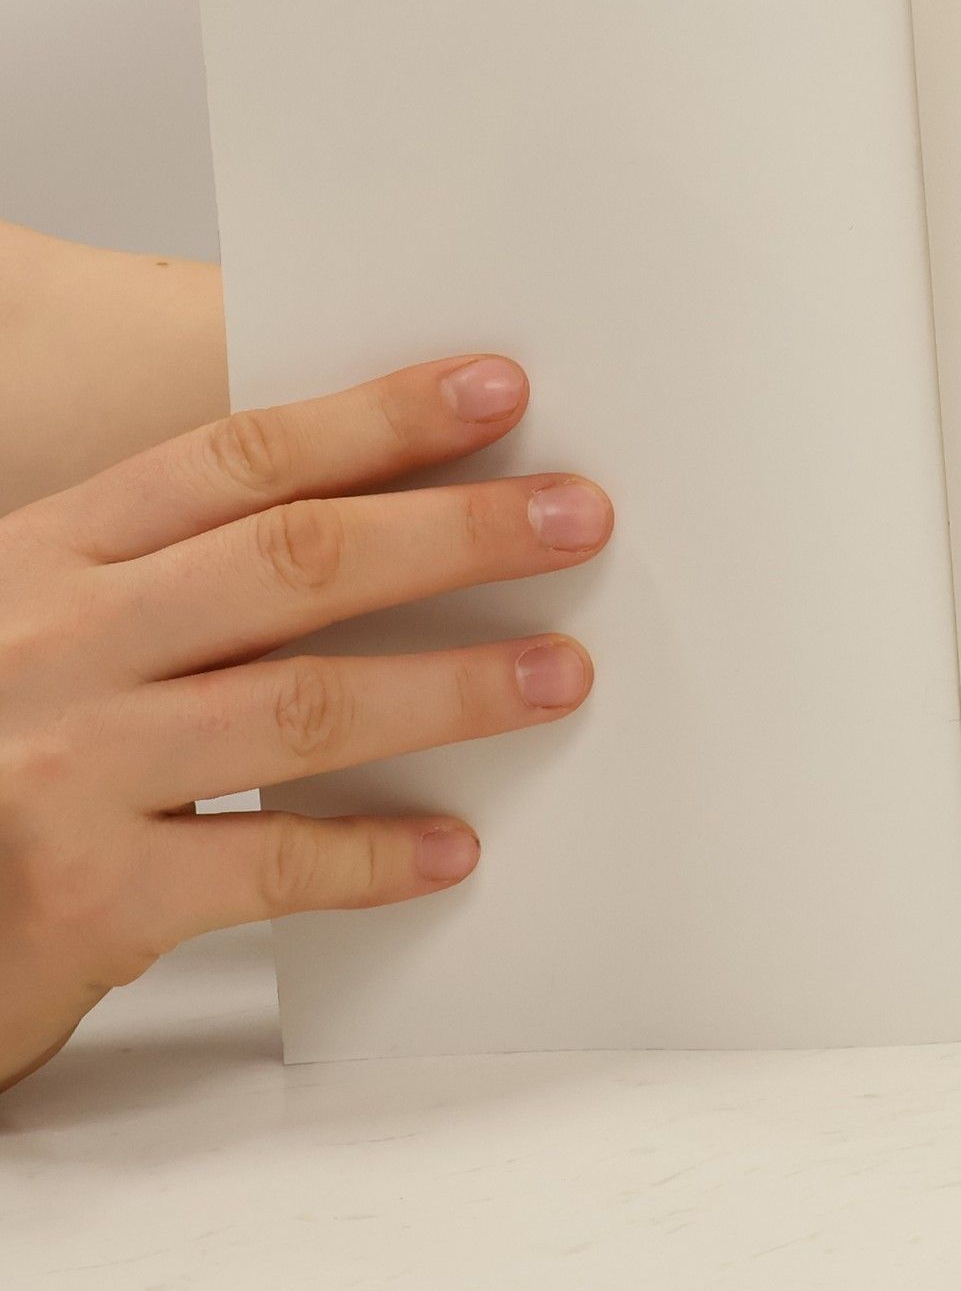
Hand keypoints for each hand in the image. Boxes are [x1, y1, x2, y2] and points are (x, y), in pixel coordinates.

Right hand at [0, 357, 611, 1090]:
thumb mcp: (41, 621)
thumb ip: (172, 576)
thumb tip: (381, 528)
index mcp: (51, 553)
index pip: (240, 458)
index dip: (380, 420)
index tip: (493, 392)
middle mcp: (57, 643)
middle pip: (293, 561)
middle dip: (455, 532)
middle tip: (576, 517)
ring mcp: (67, 767)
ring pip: (302, 706)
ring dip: (452, 688)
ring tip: (560, 675)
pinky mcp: (84, 898)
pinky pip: (267, 865)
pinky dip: (372, 856)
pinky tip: (449, 848)